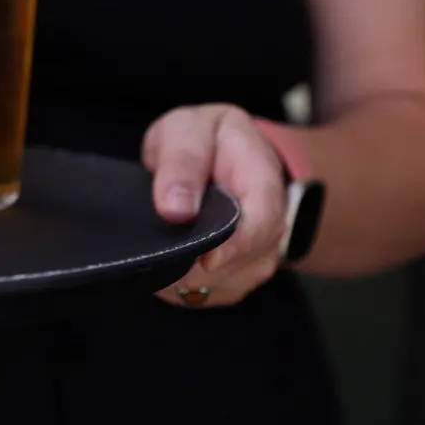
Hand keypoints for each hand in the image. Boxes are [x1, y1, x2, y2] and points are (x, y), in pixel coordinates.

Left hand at [141, 104, 288, 307]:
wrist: (221, 156)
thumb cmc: (205, 140)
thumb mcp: (189, 129)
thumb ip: (183, 161)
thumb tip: (175, 209)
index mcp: (263, 178)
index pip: (263, 222)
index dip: (236, 245)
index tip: (206, 259)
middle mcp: (270, 225)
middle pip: (241, 262)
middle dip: (194, 265)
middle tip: (154, 255)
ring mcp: (256, 255)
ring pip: (219, 285)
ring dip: (183, 276)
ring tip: (156, 250)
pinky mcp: (234, 277)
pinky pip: (204, 294)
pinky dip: (177, 284)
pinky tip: (163, 263)